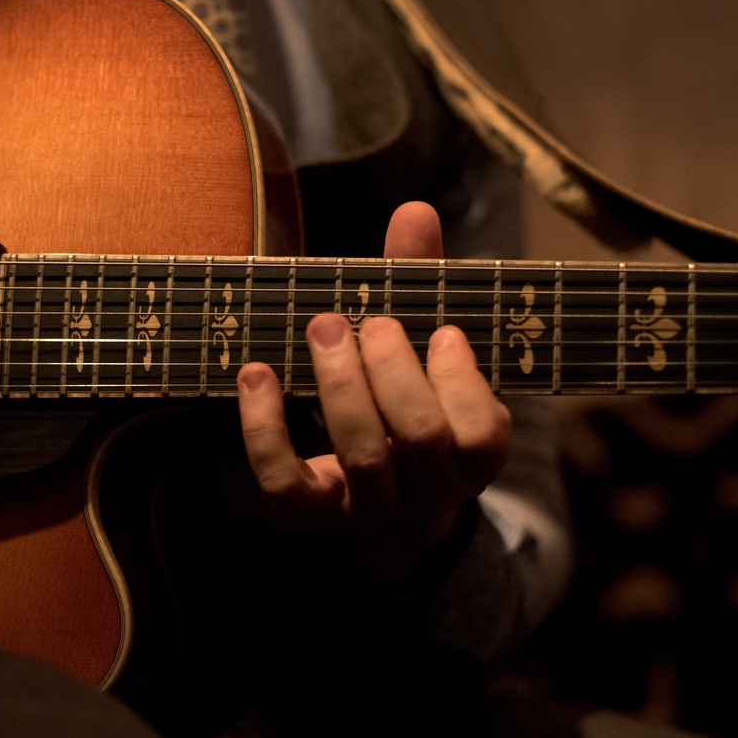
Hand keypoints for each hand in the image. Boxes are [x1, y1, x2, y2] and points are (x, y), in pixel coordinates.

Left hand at [236, 201, 510, 583]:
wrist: (381, 526)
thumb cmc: (408, 415)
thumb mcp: (426, 360)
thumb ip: (421, 287)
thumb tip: (414, 210)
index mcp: (473, 459)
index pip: (480, 432)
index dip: (461, 381)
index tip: (439, 333)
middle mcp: (430, 494)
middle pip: (419, 437)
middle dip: (391, 369)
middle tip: (367, 322)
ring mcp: (370, 511)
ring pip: (361, 456)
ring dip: (339, 384)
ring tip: (322, 326)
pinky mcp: (311, 516)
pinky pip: (284, 479)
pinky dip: (265, 425)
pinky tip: (256, 372)